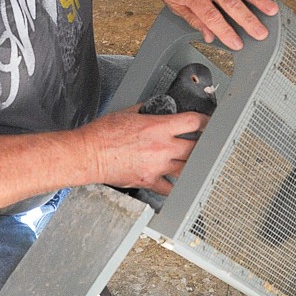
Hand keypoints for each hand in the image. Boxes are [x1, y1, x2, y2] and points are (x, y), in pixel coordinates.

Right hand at [80, 106, 208, 194]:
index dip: (205, 121)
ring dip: (190, 165)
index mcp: (158, 127)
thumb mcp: (128, 112)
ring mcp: (157, 167)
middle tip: (203, 143)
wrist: (88, 154)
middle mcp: (162, 148)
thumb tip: (154, 108)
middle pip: (196, 148)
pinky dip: (173, 185)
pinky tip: (173, 181)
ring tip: (191, 161)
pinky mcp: (149, 181)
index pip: (193, 122)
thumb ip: (147, 110)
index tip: (207, 122)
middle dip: (201, 145)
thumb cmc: (103, 133)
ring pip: (187, 169)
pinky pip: (169, 188)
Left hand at [142, 0, 278, 49]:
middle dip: (248, 20)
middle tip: (261, 33)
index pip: (212, 16)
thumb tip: (209, 36)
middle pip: (231, 3)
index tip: (237, 43)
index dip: (226, 32)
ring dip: (258, 0)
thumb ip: (192, 19)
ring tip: (271, 11)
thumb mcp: (172, 2)